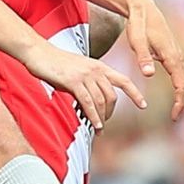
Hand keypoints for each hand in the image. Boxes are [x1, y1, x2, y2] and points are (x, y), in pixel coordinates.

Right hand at [20, 42, 144, 131]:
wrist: (39, 53)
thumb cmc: (56, 64)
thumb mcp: (78, 71)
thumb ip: (89, 83)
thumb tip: (93, 103)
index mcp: (99, 66)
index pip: (123, 80)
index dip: (135, 93)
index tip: (143, 105)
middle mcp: (96, 69)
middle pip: (112, 96)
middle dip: (111, 113)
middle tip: (104, 124)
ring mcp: (85, 75)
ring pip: (101, 101)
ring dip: (101, 118)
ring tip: (99, 129)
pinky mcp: (74, 81)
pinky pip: (88, 102)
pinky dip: (93, 116)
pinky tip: (94, 125)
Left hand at [123, 0, 183, 124]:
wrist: (143, 8)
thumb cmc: (138, 24)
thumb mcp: (136, 38)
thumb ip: (142, 56)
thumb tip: (148, 74)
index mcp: (171, 56)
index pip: (180, 84)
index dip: (180, 101)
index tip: (176, 117)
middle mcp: (178, 58)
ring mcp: (178, 57)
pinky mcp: (175, 57)